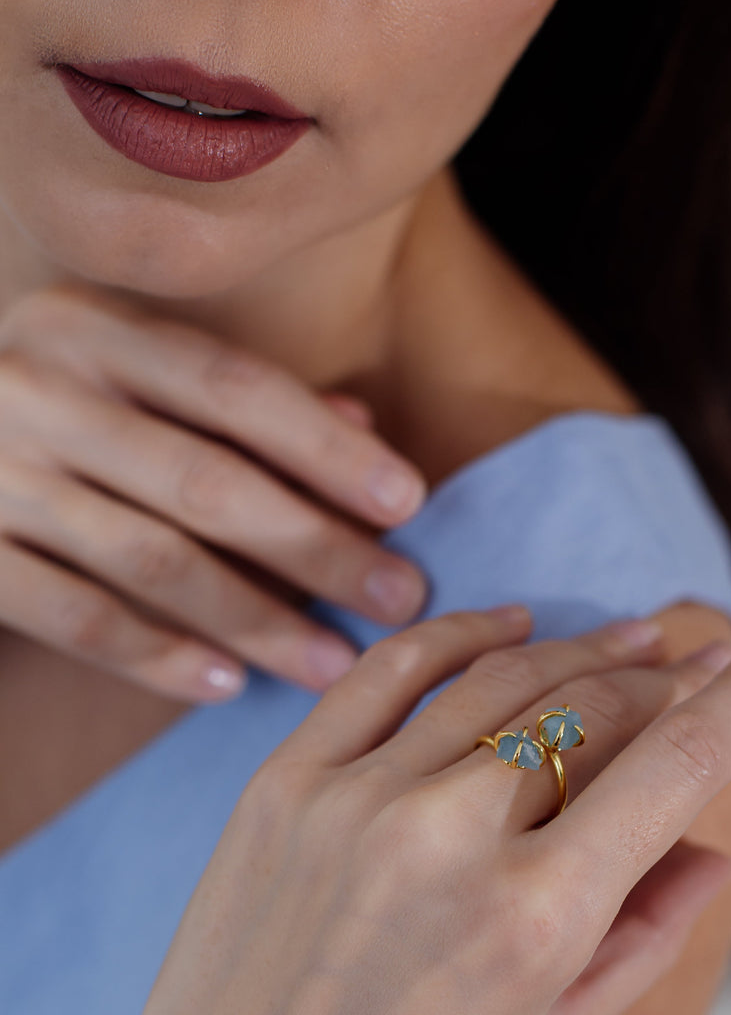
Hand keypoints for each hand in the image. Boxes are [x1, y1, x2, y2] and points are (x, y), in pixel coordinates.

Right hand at [0, 284, 428, 699]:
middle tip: (399, 598)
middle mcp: (39, 392)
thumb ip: (237, 400)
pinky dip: (157, 656)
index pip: (233, 386)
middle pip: (206, 482)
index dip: (325, 447)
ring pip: (153, 560)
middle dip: (316, 547)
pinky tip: (227, 684)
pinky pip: (79, 619)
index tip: (407, 502)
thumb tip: (365, 425)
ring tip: (333, 663)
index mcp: (92, 331)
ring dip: (257, 619)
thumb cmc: (53, 410)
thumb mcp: (128, 372)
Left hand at [84, 603, 730, 1014]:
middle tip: (706, 655)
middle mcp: (451, 840)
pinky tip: (511, 622)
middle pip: (596, 707)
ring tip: (635, 635)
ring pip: (504, 680)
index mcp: (537, 920)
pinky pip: (389, 674)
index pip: (675, 767)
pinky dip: (461, 634)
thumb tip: (716, 851)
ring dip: (584, 646)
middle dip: (669, 676)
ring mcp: (358, 802)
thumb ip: (644, 938)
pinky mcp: (283, 786)